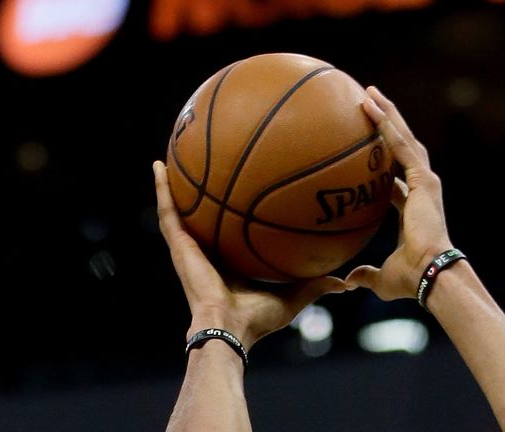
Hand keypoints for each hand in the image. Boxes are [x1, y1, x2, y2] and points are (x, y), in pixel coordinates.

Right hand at [153, 161, 347, 349]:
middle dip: (197, 193)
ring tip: (168, 157)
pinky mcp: (179, 245)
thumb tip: (344, 282)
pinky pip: (168, 211)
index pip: (226, 232)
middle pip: (199, 216)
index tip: (234, 189)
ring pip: (177, 208)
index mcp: (228, 262)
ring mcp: (188, 247)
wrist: (230, 328)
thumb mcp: (294, 295)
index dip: (227, 213)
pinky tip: (159, 166)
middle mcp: (206, 251)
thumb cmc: (258, 319)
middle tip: (199, 164)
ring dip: (171, 184)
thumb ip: (316, 284)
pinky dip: (162, 188)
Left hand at [345, 87, 452, 300]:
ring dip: (386, 115)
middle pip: (401, 150)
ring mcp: (425, 182)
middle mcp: (421, 190)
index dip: (380, 163)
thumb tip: (348, 281)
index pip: (394, 179)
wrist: (430, 274)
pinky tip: (371, 105)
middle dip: (386, 126)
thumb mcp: (381, 277)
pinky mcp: (424, 179)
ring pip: (403, 139)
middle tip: (368, 104)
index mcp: (412, 208)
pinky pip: (400, 145)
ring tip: (369, 93)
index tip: (365, 152)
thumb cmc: (410, 279)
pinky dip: (386, 124)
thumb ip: (365, 274)